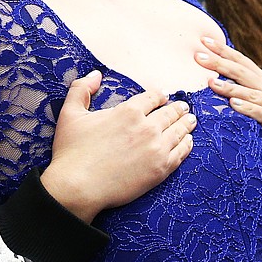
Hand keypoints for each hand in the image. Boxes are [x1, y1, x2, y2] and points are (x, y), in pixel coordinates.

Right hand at [41, 70, 195, 222]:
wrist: (78, 186)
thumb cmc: (72, 152)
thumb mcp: (70, 114)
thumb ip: (81, 89)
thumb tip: (95, 75)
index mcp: (128, 111)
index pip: (153, 97)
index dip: (160, 96)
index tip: (163, 97)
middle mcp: (147, 127)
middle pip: (170, 113)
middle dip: (178, 108)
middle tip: (183, 108)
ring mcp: (156, 148)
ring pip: (179, 131)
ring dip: (186, 123)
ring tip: (191, 121)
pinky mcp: (160, 169)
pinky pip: (181, 152)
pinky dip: (187, 145)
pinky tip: (188, 142)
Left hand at [195, 37, 261, 181]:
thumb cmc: (259, 122)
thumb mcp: (246, 100)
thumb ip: (232, 86)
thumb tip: (204, 74)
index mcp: (260, 79)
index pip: (239, 60)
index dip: (222, 50)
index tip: (203, 40)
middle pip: (242, 72)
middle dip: (220, 63)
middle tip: (199, 57)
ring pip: (252, 93)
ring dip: (231, 87)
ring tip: (212, 83)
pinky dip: (248, 108)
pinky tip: (233, 105)